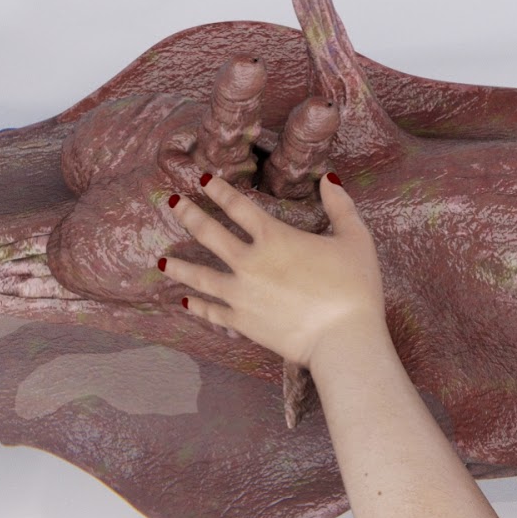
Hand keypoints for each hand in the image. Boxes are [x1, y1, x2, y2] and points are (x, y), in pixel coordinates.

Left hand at [158, 173, 385, 369]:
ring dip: (178, 266)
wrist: (343, 339)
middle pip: (208, 233)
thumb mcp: (355, 239)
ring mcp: (240, 294)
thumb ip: (340, 206)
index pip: (237, 205)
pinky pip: (212, 311)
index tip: (202, 178)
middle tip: (172, 203)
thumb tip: (330, 179)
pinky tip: (186, 302)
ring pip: (199, 275)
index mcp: (273, 236)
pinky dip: (198, 306)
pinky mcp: (241, 322)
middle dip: (188, 214)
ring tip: (161, 261)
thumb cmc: (354, 288)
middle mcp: (249, 261)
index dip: (218, 189)